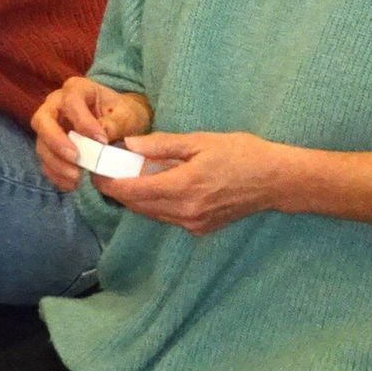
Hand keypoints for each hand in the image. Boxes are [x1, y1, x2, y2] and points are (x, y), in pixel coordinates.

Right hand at [31, 76, 154, 191]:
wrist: (121, 123)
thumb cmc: (123, 114)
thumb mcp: (126, 115)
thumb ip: (115, 123)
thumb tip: (100, 138)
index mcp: (77, 89)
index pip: (71, 102)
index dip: (83, 122)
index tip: (101, 141)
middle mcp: (56, 104)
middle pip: (43, 121)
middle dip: (57, 142)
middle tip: (76, 159)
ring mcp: (49, 126)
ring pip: (41, 144)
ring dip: (56, 163)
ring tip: (77, 178)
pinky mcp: (49, 146)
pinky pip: (44, 161)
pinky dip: (56, 174)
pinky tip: (71, 185)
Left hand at [93, 129, 277, 235]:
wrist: (275, 181)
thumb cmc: (242, 154)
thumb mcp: (201, 141)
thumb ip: (162, 145)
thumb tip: (129, 144)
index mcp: (183, 187)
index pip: (131, 191)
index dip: (108, 183)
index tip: (96, 170)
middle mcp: (184, 212)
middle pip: (137, 206)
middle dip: (118, 190)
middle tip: (108, 170)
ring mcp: (193, 224)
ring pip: (151, 214)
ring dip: (136, 198)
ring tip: (130, 176)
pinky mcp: (201, 229)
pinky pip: (167, 218)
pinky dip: (156, 204)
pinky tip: (159, 186)